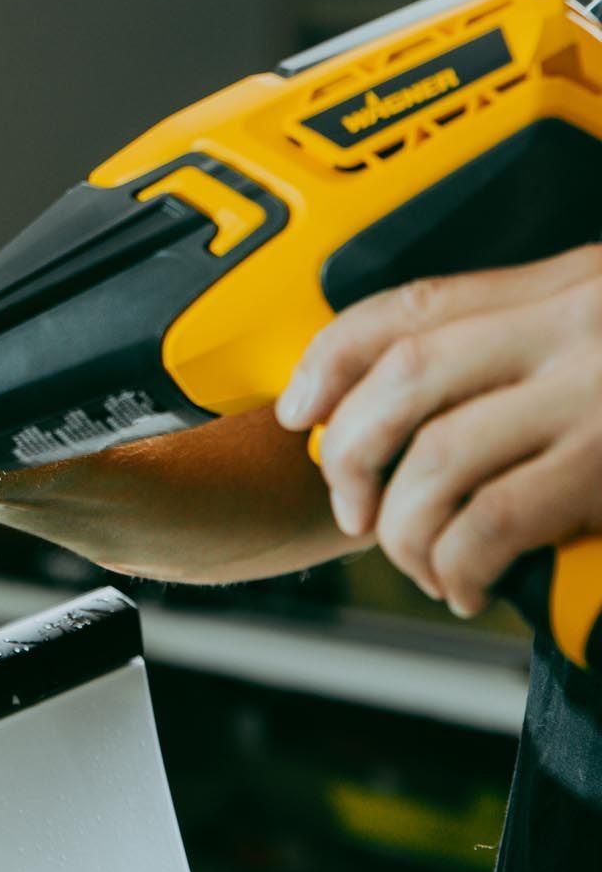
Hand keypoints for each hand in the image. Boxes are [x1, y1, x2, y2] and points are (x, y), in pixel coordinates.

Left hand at [276, 244, 601, 616]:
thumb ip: (541, 345)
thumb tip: (439, 412)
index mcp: (560, 287)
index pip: (406, 309)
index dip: (329, 360)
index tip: (298, 410)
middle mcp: (568, 329)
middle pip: (401, 385)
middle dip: (352, 455)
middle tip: (354, 507)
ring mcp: (594, 398)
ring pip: (437, 462)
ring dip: (403, 528)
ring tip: (417, 561)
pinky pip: (494, 520)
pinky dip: (458, 561)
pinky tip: (466, 584)